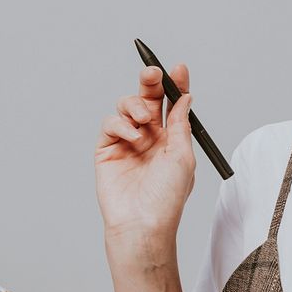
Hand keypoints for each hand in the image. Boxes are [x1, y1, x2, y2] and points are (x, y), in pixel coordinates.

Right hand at [94, 64, 196, 241]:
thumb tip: (184, 97)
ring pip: (127, 107)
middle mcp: (150, 138)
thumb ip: (181, 124)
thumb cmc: (167, 197)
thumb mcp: (183, 156)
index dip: (175, 86)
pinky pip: (111, 123)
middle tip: (152, 72)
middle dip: (150, 82)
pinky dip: (120, 124)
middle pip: (148, 99)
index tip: (179, 69)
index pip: (173, 105)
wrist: (142, 223)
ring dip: (135, 106)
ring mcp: (128, 143)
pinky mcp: (107, 150)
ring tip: (143, 123)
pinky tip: (132, 138)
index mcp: (172, 140)